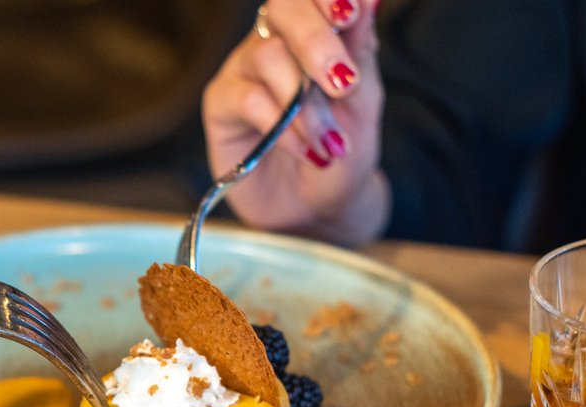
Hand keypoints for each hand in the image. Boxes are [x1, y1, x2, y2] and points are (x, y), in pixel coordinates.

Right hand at [202, 0, 389, 246]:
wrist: (322, 207)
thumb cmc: (343, 151)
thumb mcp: (363, 100)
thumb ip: (359, 48)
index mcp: (315, 28)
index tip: (350, 15)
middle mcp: (276, 40)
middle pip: (283, 8)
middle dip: (317, 42)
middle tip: (343, 83)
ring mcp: (245, 69)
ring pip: (268, 56)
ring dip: (306, 105)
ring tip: (329, 143)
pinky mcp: (222, 103)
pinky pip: (249, 100)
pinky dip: (283, 128)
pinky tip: (306, 151)